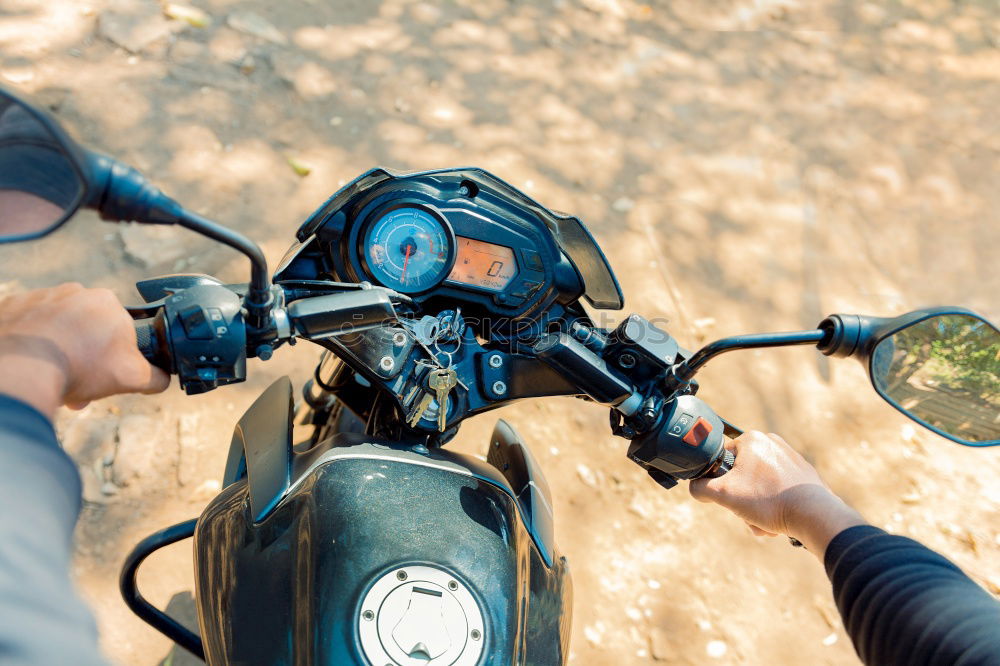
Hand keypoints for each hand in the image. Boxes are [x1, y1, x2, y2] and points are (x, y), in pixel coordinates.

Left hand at [0, 283, 169, 418]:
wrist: (22, 367)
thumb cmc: (80, 367)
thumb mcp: (133, 377)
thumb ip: (156, 377)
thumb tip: (163, 378)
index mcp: (108, 302)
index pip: (118, 328)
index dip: (115, 355)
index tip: (106, 374)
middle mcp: (75, 291)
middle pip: (86, 328)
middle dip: (84, 355)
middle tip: (78, 383)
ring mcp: (41, 296)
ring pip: (56, 326)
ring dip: (57, 349)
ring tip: (52, 377)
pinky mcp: (12, 305)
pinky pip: (26, 325)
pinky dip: (30, 343)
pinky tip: (31, 363)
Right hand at [689, 431, 864, 556]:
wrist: (813, 514)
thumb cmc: (769, 500)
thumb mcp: (724, 494)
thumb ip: (701, 487)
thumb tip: (695, 487)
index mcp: (752, 439)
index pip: (723, 459)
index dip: (721, 481)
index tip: (731, 496)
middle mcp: (772, 442)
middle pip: (742, 475)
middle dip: (742, 499)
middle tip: (748, 512)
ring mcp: (790, 457)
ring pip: (760, 485)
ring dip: (756, 507)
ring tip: (764, 521)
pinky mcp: (803, 473)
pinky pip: (778, 489)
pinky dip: (774, 506)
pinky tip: (778, 521)